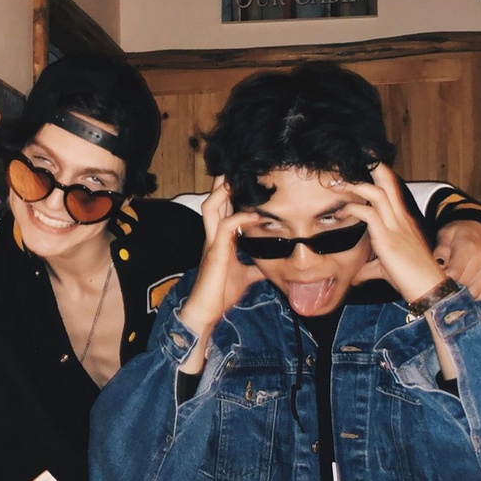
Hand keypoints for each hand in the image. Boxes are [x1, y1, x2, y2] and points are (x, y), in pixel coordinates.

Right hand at [179, 178, 261, 350]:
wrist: (206, 312)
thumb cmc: (221, 293)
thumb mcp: (246, 275)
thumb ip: (257, 266)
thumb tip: (275, 262)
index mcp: (220, 239)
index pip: (223, 208)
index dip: (232, 194)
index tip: (249, 182)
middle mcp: (213, 236)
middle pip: (213, 200)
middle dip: (223, 182)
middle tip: (239, 168)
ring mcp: (212, 242)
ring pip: (211, 206)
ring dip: (225, 192)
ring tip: (241, 180)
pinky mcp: (215, 251)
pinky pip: (226, 226)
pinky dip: (241, 217)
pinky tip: (256, 214)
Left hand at [333, 163, 446, 304]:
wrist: (429, 288)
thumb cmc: (412, 278)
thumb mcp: (386, 269)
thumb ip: (369, 269)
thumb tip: (354, 277)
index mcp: (403, 221)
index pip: (391, 188)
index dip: (380, 172)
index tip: (365, 163)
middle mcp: (400, 219)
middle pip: (388, 181)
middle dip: (371, 165)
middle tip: (351, 160)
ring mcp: (396, 227)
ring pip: (377, 193)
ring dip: (356, 186)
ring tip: (338, 184)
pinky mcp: (388, 239)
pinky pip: (369, 214)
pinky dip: (354, 209)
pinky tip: (343, 211)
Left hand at [433, 220, 480, 299]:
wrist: (476, 228)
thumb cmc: (459, 233)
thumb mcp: (445, 235)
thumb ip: (440, 250)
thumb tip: (438, 264)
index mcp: (468, 248)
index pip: (455, 274)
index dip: (444, 280)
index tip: (438, 279)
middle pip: (465, 285)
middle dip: (452, 287)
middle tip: (445, 282)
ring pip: (476, 291)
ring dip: (464, 292)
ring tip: (456, 284)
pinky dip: (478, 294)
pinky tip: (469, 287)